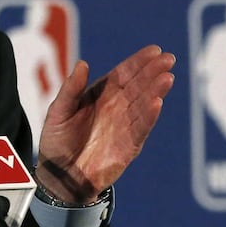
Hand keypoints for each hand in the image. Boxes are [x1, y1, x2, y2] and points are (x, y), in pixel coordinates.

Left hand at [34, 45, 174, 203]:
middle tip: (168, 59)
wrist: (59, 175)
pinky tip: (158, 102)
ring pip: (144, 104)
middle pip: (138, 85)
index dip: (139, 62)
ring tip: (167, 77)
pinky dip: (149, 116)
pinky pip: (141, 128)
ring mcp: (124, 126)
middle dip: (154, 71)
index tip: (155, 50)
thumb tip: (83, 63)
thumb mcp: (58, 111)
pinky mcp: (128, 146)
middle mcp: (117, 107)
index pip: (124, 73)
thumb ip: (71, 89)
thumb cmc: (57, 140)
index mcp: (102, 94)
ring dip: (156, 90)